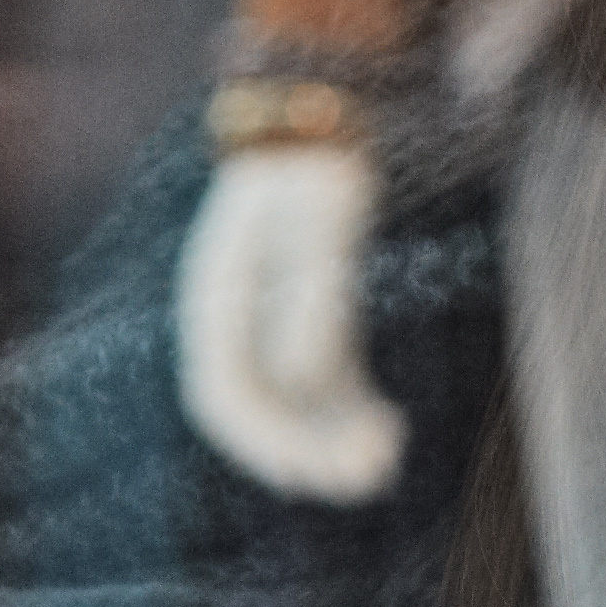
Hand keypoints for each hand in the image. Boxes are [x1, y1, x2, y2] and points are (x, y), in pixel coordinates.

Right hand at [177, 139, 402, 503]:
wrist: (321, 130)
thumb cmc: (311, 172)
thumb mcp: (311, 231)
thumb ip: (307, 301)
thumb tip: (306, 382)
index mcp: (213, 303)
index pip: (219, 396)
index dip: (258, 442)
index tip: (300, 472)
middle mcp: (240, 326)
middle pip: (262, 413)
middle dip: (308, 452)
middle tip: (362, 476)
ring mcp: (279, 327)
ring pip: (301, 409)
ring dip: (336, 442)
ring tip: (383, 461)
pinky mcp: (323, 324)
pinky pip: (334, 387)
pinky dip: (357, 413)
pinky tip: (392, 428)